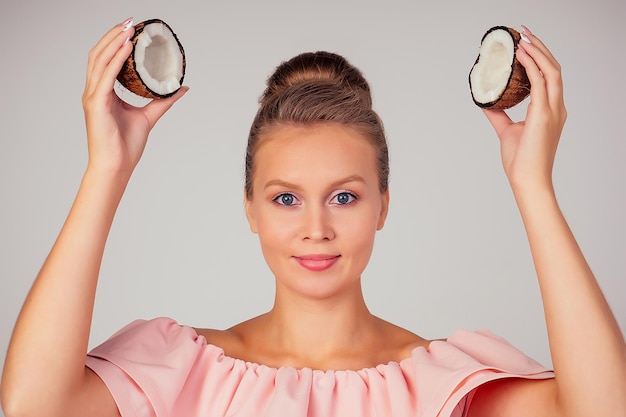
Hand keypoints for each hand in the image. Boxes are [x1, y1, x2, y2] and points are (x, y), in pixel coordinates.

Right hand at [82, 18, 187, 177]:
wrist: (117, 166)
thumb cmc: (126, 146)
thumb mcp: (149, 116)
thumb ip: (163, 100)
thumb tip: (181, 88)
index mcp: (103, 93)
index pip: (105, 60)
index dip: (115, 43)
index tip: (130, 30)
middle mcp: (94, 92)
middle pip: (99, 54)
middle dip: (113, 35)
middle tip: (130, 22)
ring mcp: (93, 97)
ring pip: (100, 60)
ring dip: (114, 42)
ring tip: (128, 29)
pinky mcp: (96, 104)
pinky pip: (106, 76)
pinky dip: (116, 59)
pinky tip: (126, 48)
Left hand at [482, 27, 566, 190]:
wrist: (527, 180)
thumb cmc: (521, 161)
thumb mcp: (507, 131)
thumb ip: (499, 114)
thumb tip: (485, 102)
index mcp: (551, 111)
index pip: (550, 77)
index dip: (539, 58)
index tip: (525, 45)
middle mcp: (557, 107)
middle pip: (553, 68)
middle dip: (540, 48)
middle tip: (523, 33)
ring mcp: (553, 110)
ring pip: (551, 70)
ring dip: (537, 52)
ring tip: (523, 38)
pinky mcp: (544, 114)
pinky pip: (541, 83)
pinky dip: (531, 66)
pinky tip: (521, 56)